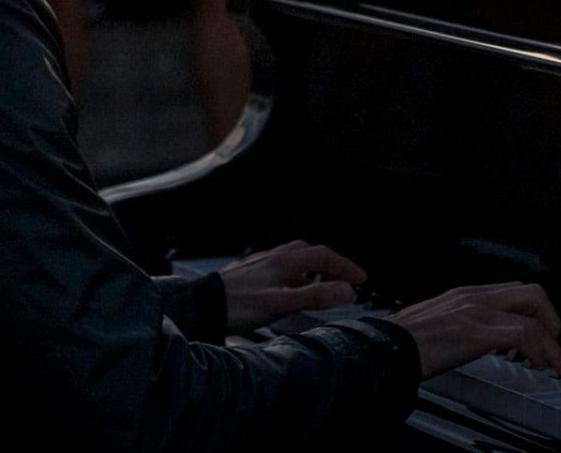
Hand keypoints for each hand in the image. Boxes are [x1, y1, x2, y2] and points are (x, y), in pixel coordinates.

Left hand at [220, 240, 368, 333]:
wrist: (200, 307)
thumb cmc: (238, 306)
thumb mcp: (281, 304)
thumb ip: (315, 296)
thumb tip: (347, 291)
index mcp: (284, 261)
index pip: (324, 256)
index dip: (345, 266)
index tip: (361, 279)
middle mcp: (272, 257)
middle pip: (309, 253)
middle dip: (331, 264)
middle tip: (345, 280)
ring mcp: (259, 264)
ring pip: (293, 259)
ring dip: (312, 269)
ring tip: (320, 285)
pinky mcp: (247, 274)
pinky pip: (279, 268)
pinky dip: (294, 276)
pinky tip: (288, 291)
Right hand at [385, 281, 560, 379]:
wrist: (385, 349)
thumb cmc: (404, 343)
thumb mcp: (439, 325)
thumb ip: (461, 324)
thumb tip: (479, 339)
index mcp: (466, 295)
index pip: (515, 290)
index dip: (537, 311)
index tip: (545, 335)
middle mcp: (475, 297)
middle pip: (532, 292)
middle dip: (552, 320)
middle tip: (554, 346)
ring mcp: (476, 312)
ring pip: (534, 315)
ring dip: (553, 343)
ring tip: (556, 364)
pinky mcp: (475, 332)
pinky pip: (522, 334)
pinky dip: (541, 351)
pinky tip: (542, 366)